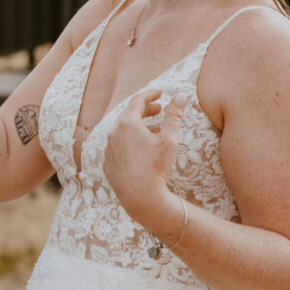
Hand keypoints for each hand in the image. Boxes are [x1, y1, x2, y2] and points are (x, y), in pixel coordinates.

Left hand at [102, 89, 187, 223]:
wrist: (140, 196)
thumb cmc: (156, 166)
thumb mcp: (169, 139)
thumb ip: (174, 115)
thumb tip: (181, 95)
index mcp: (127, 123)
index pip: (138, 100)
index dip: (150, 94)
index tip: (160, 93)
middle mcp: (113, 133)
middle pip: (129, 115)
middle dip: (145, 110)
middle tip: (159, 109)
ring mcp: (108, 148)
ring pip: (123, 131)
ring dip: (138, 127)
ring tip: (154, 130)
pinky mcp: (108, 162)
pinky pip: (118, 146)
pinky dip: (129, 142)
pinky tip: (141, 149)